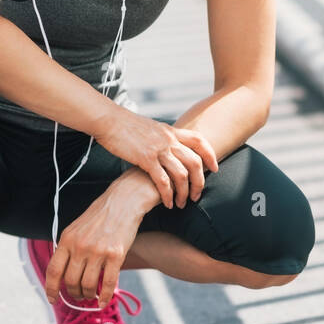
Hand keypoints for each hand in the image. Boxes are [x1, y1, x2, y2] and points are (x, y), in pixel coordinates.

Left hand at [43, 185, 144, 306]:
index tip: (52, 299)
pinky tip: (103, 301)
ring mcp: (98, 251)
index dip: (51, 288)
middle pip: (71, 281)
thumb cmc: (100, 216)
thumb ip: (68, 248)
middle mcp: (80, 246)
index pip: (53, 270)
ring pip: (88, 284)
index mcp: (67, 240)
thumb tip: (62, 272)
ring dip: (88, 295)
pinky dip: (104, 296)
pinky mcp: (116, 255)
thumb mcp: (76, 228)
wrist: (123, 202)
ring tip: (91, 295)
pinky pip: (108, 283)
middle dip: (73, 293)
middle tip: (79, 295)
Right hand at [96, 108, 217, 208]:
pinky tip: (167, 203)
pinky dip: (168, 195)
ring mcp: (159, 149)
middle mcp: (169, 140)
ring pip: (182, 174)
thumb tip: (171, 147)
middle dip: (199, 182)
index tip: (215, 168)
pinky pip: (163, 181)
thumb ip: (164, 137)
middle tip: (197, 196)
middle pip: (195, 162)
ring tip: (181, 203)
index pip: (200, 141)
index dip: (210, 155)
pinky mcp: (146, 159)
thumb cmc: (126, 126)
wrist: (109, 120)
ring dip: (184, 192)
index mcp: (171, 131)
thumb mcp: (152, 128)